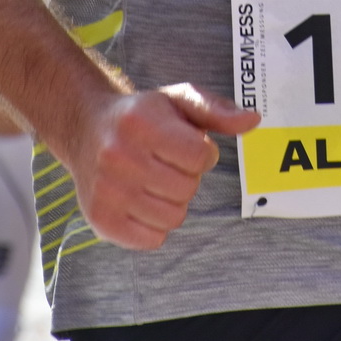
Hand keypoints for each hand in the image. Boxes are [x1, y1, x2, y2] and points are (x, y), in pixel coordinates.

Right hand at [68, 82, 259, 249]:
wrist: (86, 128)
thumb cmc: (143, 115)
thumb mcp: (179, 100)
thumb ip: (217, 110)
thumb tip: (253, 120)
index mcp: (141, 123)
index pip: (200, 157)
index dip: (203, 153)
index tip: (187, 145)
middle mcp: (118, 156)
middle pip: (187, 189)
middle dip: (187, 176)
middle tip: (167, 161)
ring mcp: (106, 190)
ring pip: (172, 217)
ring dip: (173, 201)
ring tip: (155, 179)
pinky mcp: (100, 218)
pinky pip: (152, 240)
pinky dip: (155, 225)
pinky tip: (142, 199)